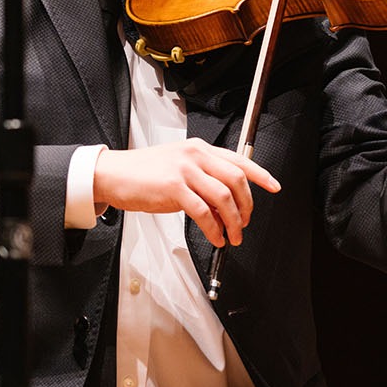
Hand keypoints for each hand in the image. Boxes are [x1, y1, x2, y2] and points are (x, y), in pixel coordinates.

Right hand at [93, 138, 281, 248]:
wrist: (112, 174)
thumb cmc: (143, 172)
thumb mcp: (179, 166)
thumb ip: (203, 178)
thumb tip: (225, 202)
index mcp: (200, 149)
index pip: (239, 160)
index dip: (261, 175)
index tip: (274, 186)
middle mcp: (196, 156)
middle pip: (237, 180)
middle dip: (247, 205)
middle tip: (245, 223)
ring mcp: (185, 171)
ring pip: (223, 197)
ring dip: (233, 221)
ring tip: (232, 236)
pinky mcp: (173, 188)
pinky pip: (203, 212)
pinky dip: (213, 228)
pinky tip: (215, 237)